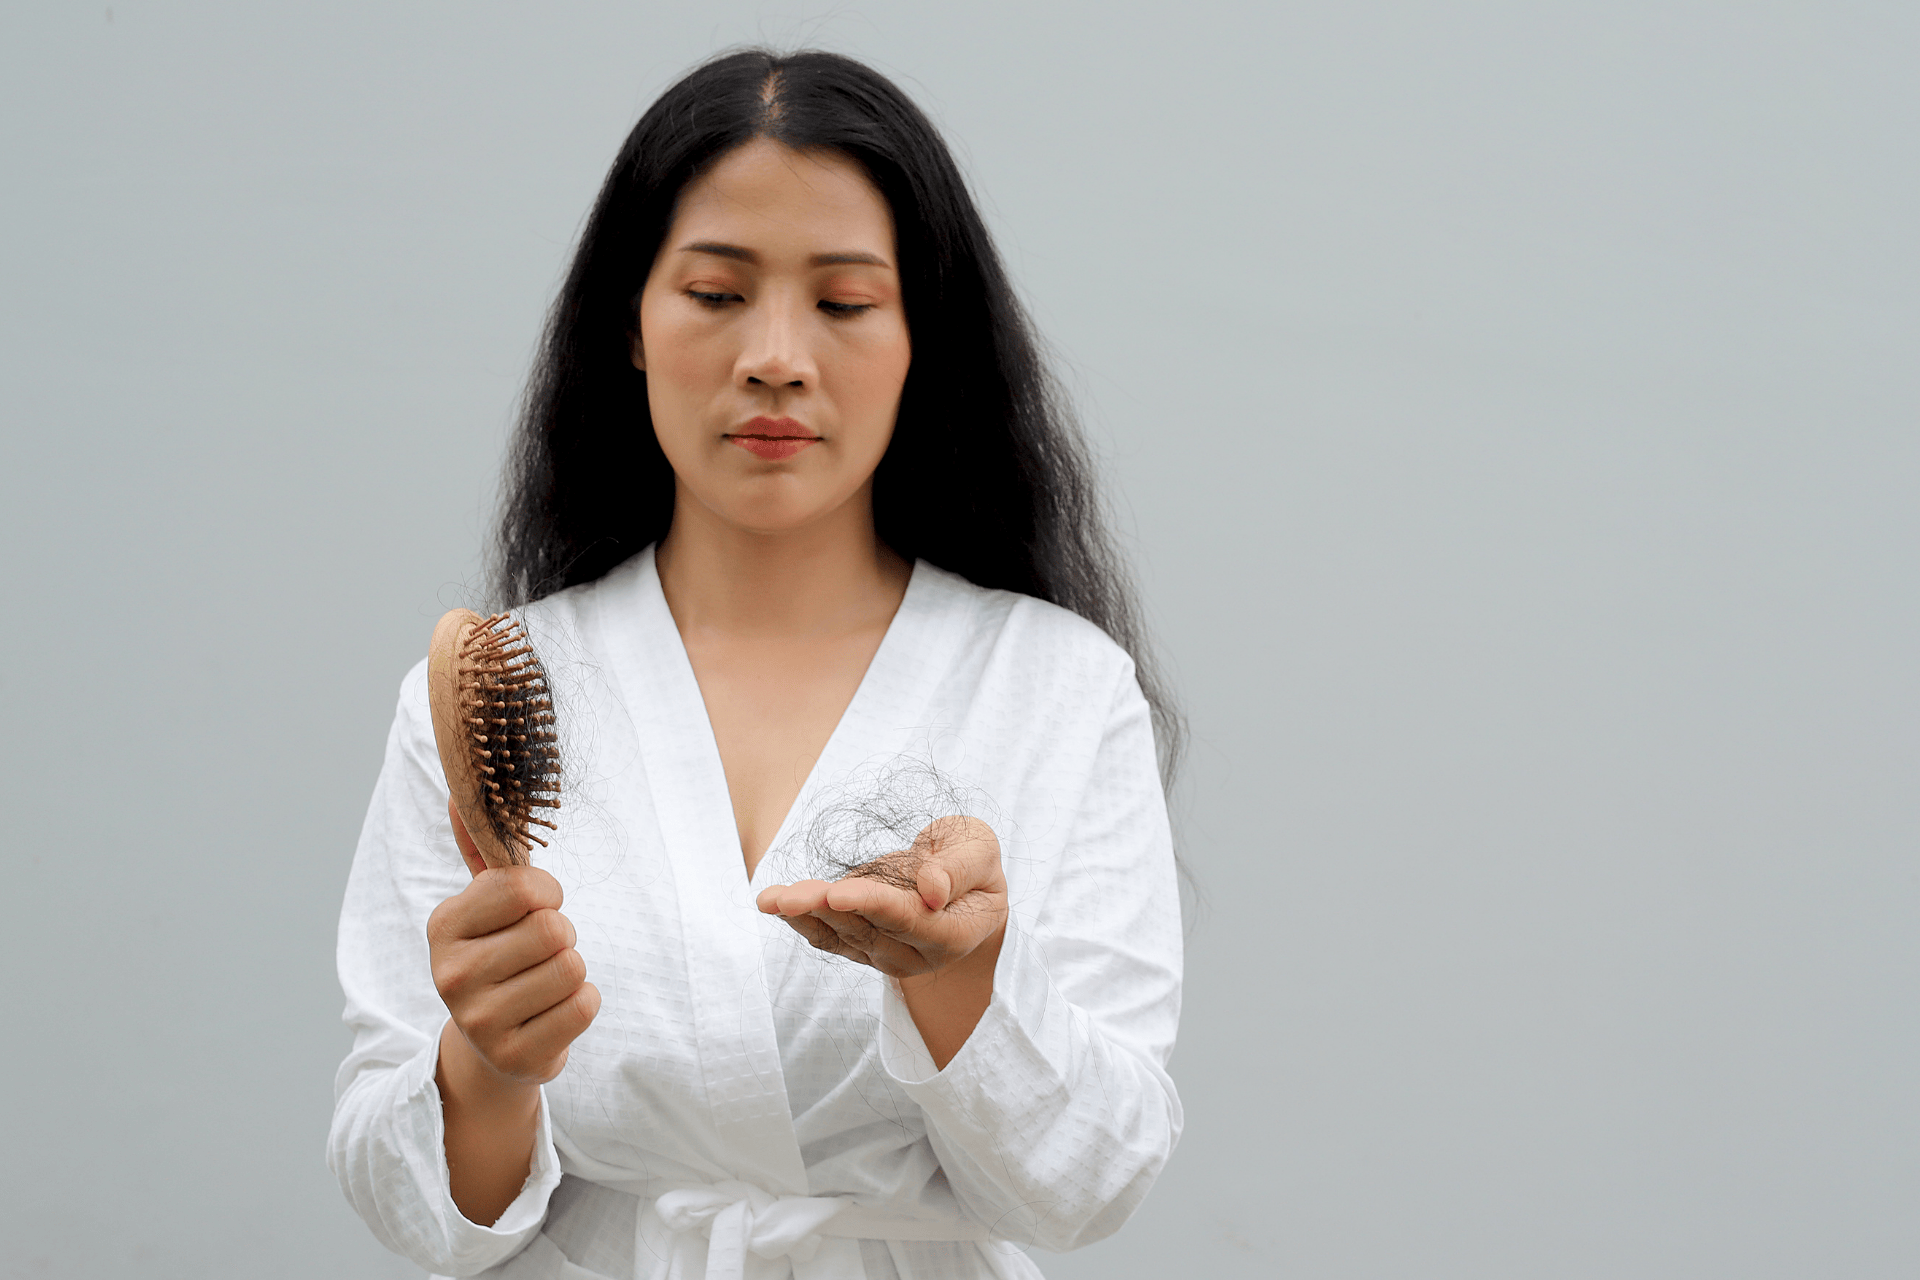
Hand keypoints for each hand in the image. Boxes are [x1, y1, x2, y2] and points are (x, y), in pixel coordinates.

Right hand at [427, 801, 600, 1087]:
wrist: (491, 1045)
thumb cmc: (498, 954)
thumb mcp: (483, 903)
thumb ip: (480, 848)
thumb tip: (463, 789)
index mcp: (443, 926)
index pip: (524, 886)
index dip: (545, 892)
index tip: (535, 906)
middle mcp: (451, 975)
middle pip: (554, 930)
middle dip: (561, 936)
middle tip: (538, 953)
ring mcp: (479, 1022)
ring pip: (573, 967)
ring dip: (572, 970)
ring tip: (543, 983)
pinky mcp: (514, 1058)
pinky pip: (584, 1006)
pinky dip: (582, 1004)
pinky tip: (552, 1012)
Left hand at [755, 815, 1007, 980]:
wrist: (964, 883)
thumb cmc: (973, 861)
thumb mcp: (980, 851)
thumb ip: (960, 869)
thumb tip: (932, 891)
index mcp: (953, 933)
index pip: (909, 920)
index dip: (873, 905)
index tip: (838, 893)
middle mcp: (917, 952)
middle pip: (866, 931)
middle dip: (824, 909)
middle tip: (787, 897)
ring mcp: (886, 952)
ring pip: (840, 936)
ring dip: (803, 916)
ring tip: (769, 900)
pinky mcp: (862, 943)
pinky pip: (828, 936)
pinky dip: (800, 920)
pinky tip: (773, 904)